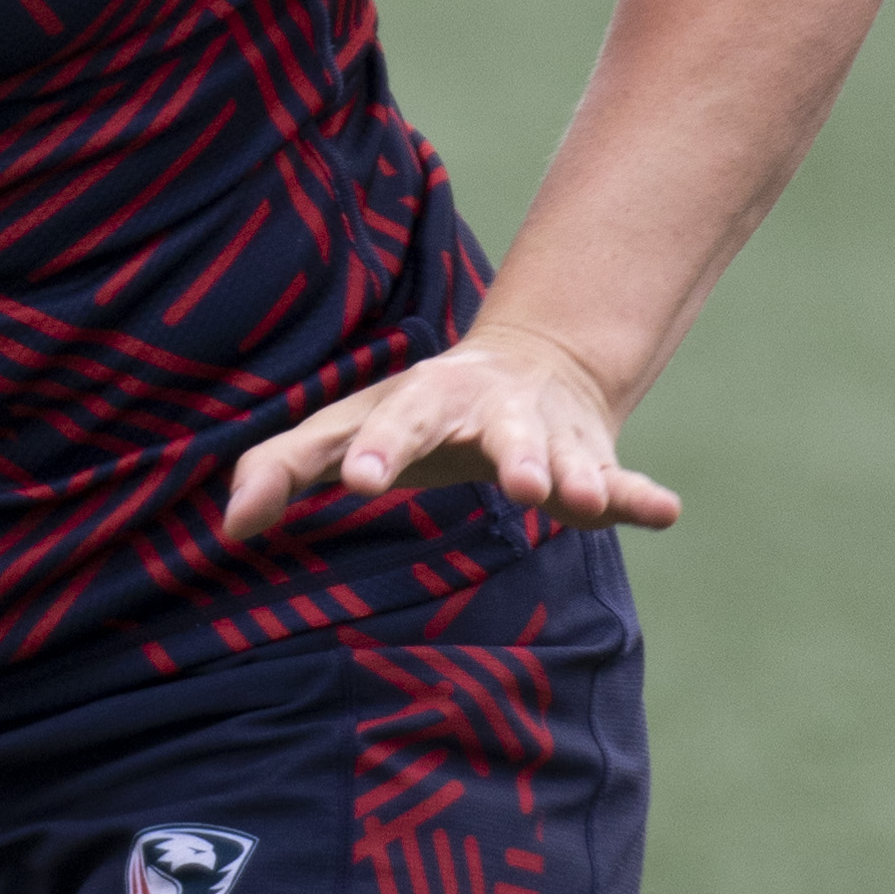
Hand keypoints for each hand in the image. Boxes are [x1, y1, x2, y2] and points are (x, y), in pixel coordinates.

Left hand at [224, 318, 679, 543]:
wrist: (526, 365)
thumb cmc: (411, 412)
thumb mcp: (345, 427)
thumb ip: (284, 468)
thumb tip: (229, 528)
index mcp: (420, 400)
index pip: (393, 422)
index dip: (375, 450)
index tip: (354, 482)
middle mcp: (488, 411)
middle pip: (497, 432)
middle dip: (509, 454)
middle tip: (521, 488)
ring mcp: (545, 435)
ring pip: (563, 456)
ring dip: (577, 476)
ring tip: (581, 501)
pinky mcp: (590, 460)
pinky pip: (618, 479)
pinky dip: (638, 495)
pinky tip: (665, 512)